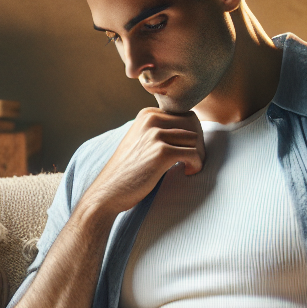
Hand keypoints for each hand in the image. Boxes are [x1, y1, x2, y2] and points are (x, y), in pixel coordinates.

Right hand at [82, 107, 204, 217]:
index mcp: (146, 115)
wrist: (108, 192)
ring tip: (188, 168)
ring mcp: (155, 135)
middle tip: (192, 161)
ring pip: (195, 139)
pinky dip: (196, 165)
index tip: (186, 151)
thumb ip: (159, 132)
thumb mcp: (140, 142)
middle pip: (193, 123)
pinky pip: (193, 154)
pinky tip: (188, 173)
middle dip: (198, 142)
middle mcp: (151, 120)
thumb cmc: (127, 172)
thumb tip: (191, 132)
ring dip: (198, 155)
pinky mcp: (161, 153)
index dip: (191, 134)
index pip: (184, 115)